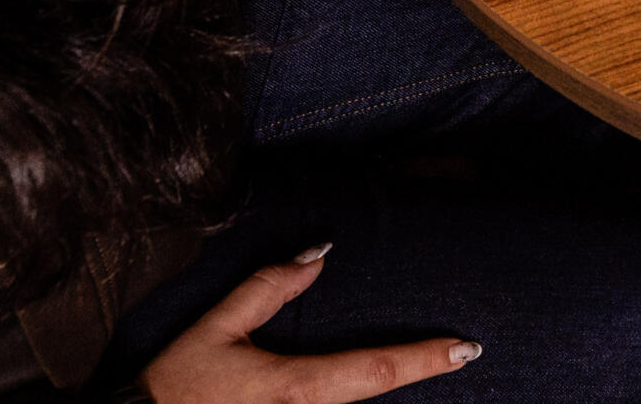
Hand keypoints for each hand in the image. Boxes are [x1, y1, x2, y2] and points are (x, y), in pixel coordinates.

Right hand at [141, 244, 477, 403]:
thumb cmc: (175, 386)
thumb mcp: (217, 327)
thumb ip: (268, 287)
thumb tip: (318, 252)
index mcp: (293, 387)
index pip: (372, 371)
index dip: (421, 359)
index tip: (464, 347)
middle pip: (375, 399)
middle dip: (419, 375)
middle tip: (460, 352)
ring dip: (388, 388)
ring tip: (428, 364)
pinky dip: (355, 400)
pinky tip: (375, 381)